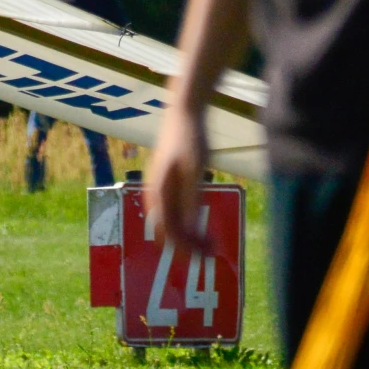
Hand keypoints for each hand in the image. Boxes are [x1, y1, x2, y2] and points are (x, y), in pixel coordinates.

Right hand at [147, 102, 209, 248]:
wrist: (183, 114)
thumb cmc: (189, 140)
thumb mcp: (194, 171)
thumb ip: (191, 200)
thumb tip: (191, 230)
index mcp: (159, 193)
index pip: (169, 233)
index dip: (187, 248)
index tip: (207, 255)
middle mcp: (155, 195)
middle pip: (167, 232)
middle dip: (188, 246)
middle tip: (212, 251)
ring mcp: (160, 190)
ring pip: (170, 224)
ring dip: (188, 237)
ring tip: (210, 240)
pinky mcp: (167, 186)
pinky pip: (173, 214)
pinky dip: (187, 224)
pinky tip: (202, 223)